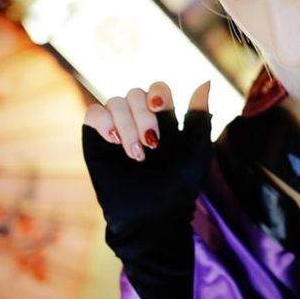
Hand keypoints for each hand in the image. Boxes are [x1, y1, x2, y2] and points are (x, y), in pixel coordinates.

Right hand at [81, 79, 212, 251]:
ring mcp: (116, 129)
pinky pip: (93, 112)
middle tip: (151, 144)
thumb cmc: (179, 188)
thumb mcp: (197, 152)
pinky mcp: (96, 141)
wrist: (151, 216)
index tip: (161, 109)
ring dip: (127, 124)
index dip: (158, 93)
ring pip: (115, 100)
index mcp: (164, 120)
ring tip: (136, 154)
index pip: (157, 89)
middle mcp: (138, 121)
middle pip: (136, 92)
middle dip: (144, 115)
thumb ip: (200, 117)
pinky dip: (103, 120)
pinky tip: (114, 140)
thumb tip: (206, 81)